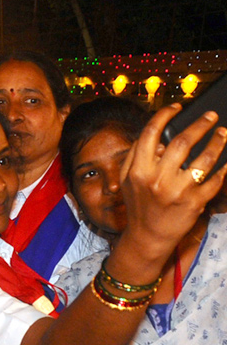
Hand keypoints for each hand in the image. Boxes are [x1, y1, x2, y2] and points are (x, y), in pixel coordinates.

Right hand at [119, 104, 226, 259]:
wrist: (148, 237)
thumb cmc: (139, 205)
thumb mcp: (127, 181)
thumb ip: (136, 156)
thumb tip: (157, 138)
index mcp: (138, 170)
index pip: (150, 134)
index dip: (165, 115)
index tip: (177, 107)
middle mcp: (157, 179)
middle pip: (182, 142)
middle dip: (201, 125)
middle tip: (211, 117)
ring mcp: (177, 191)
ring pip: (204, 159)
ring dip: (218, 142)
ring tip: (223, 134)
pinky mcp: (194, 203)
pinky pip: (215, 180)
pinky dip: (224, 168)